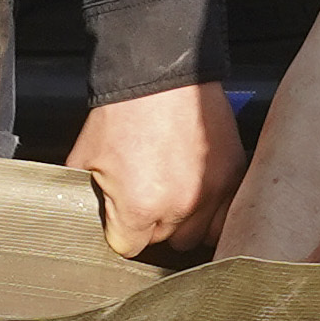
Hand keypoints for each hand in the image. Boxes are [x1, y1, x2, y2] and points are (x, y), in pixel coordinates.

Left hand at [68, 81, 244, 258]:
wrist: (160, 73)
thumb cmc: (123, 109)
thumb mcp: (85, 158)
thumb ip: (88, 198)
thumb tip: (85, 218)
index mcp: (139, 207)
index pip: (129, 247)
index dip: (121, 230)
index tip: (122, 217)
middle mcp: (181, 206)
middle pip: (164, 242)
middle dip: (153, 224)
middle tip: (146, 194)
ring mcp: (213, 192)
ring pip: (199, 235)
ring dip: (186, 221)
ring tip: (175, 196)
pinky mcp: (234, 175)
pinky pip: (227, 214)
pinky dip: (215, 210)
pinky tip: (200, 192)